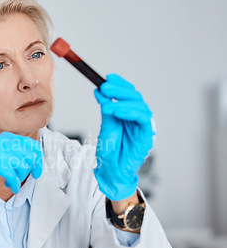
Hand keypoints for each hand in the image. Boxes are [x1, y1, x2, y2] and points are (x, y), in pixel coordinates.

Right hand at [0, 132, 42, 202]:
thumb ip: (13, 153)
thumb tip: (34, 158)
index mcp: (4, 137)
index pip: (31, 144)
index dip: (38, 159)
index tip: (37, 170)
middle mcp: (2, 141)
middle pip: (30, 155)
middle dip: (30, 169)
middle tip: (25, 178)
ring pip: (22, 164)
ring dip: (20, 177)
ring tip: (12, 182)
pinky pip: (12, 174)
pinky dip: (14, 183)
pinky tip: (10, 186)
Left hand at [93, 74, 154, 200]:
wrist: (111, 169)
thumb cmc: (110, 150)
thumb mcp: (106, 125)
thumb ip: (106, 109)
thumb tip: (100, 92)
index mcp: (128, 113)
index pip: (127, 94)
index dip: (120, 84)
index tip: (107, 78)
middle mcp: (137, 117)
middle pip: (134, 97)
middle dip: (119, 90)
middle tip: (105, 86)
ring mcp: (143, 125)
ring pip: (140, 105)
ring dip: (123, 101)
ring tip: (107, 101)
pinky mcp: (146, 134)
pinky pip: (142, 119)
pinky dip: (130, 112)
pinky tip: (118, 111)